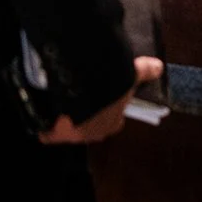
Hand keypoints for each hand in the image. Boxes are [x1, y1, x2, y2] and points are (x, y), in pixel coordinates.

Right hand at [37, 57, 162, 144]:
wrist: (85, 90)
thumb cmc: (111, 85)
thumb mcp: (131, 74)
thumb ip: (144, 71)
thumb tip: (159, 66)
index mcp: (111, 123)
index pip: (111, 121)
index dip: (107, 109)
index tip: (102, 96)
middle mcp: (93, 134)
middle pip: (89, 126)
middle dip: (84, 114)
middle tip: (78, 94)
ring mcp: (71, 135)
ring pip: (67, 128)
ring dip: (63, 117)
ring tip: (58, 97)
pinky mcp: (52, 134)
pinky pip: (47, 132)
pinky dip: (44, 123)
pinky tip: (42, 109)